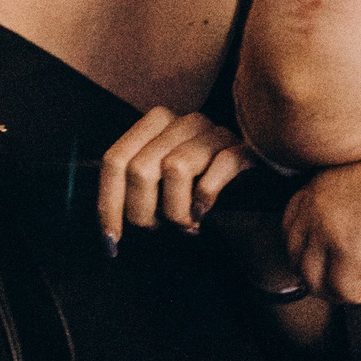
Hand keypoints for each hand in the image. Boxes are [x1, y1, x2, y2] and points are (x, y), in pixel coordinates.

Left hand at [98, 107, 255, 246]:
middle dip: (142, 210)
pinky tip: (203, 213)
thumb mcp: (159, 186)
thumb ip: (134, 187)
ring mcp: (214, 132)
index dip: (108, 203)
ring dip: (176, 209)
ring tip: (184, 224)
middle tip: (156, 227)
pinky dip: (206, 197)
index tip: (111, 239)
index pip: (115, 159)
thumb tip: (105, 225)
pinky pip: (219, 167)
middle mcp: (182, 121)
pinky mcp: (243, 148)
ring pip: (176, 167)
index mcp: (155, 124)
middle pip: (141, 168)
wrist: (255, 197)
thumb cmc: (198, 194)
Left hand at [283, 132, 360, 304]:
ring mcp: (329, 225)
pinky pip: (348, 292)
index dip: (317, 253)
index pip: (290, 230)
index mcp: (318, 182)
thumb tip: (336, 258)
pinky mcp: (350, 250)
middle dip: (330, 276)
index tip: (350, 259)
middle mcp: (315, 201)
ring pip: (316, 283)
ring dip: (350, 286)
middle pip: (299, 261)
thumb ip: (344, 212)